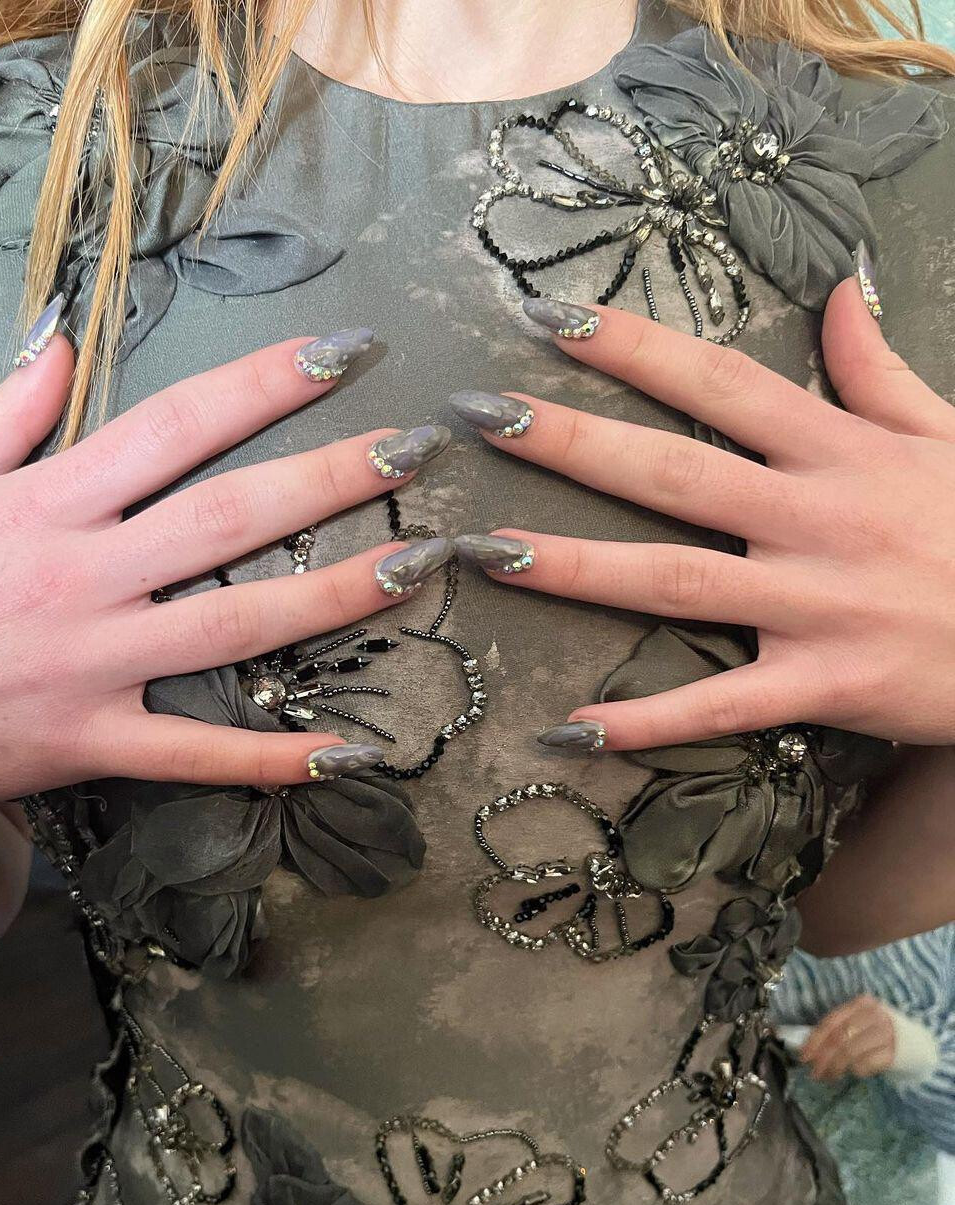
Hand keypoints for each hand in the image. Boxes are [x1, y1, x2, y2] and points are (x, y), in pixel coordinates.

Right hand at [0, 328, 452, 803]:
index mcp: (45, 501)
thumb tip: (59, 343)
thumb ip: (1, 414)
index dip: (264, 384)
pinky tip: (346, 752)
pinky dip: (271, 758)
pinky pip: (193, 754)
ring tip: (416, 566)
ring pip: (234, 628)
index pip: (175, 425)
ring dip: (334, 597)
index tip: (341, 352)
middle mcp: (83, 577)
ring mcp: (90, 666)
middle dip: (330, 477)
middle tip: (417, 449)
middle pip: (229, 518)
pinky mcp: (84, 742)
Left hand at [450, 278, 954, 749]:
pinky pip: (724, 705)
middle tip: (481, 417)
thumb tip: (837, 290)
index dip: (634, 348)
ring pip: (679, 582)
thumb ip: (880, 370)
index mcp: (840, 452)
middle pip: (675, 473)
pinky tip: (575, 727)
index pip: (720, 384)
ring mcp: (815, 606)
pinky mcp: (823, 685)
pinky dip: (650, 721)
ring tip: (492, 555)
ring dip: (580, 568)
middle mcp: (815, 520)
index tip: (551, 319)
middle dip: (573, 441)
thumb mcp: (947, 434)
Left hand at [798, 994, 896, 1080]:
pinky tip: (852, 1073)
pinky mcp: (895, 1053)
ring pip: (850, 1052)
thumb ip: (837, 1030)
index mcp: (861, 1004)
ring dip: (835, 1067)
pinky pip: (867, 1064)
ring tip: (828, 1076)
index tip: (803, 1056)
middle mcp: (874, 1015)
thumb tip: (806, 1047)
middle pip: (839, 1038)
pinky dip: (856, 1070)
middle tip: (814, 1073)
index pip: (831, 1022)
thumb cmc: (876, 1033)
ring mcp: (886, 1033)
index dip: (814, 1040)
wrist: (915, 1043)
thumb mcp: (859, 1023)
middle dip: (823, 1058)